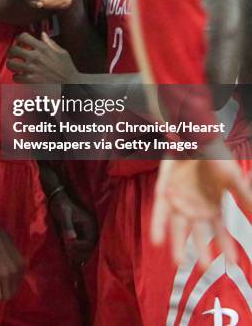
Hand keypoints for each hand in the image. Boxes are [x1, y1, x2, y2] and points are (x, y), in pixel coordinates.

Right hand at [0, 228, 24, 301]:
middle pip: (12, 292)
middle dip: (3, 294)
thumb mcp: (12, 249)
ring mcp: (5, 276)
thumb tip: (9, 269)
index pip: (17, 284)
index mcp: (21, 265)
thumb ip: (13, 262)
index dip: (8, 287)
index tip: (0, 286)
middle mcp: (16, 273)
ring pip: (3, 296)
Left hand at [7, 32, 78, 83]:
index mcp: (43, 48)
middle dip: (11, 53)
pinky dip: (16, 77)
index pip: (23, 36)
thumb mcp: (62, 52)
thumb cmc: (67, 68)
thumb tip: (42, 34)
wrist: (70, 85)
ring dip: (11, 65)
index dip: (19, 39)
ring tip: (15, 67)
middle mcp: (36, 56)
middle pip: (13, 50)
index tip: (20, 44)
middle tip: (13, 56)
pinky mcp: (31, 81)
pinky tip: (21, 77)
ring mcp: (32, 69)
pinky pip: (15, 77)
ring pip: (11, 64)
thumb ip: (50, 43)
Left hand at [49, 191, 97, 263]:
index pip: (90, 242)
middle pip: (91, 249)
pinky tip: (70, 257)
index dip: (80, 246)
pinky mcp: (83, 237)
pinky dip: (78, 254)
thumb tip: (71, 239)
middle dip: (80, 253)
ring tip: (68, 254)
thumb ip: (67, 225)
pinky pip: (83, 249)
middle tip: (68, 251)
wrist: (59, 200)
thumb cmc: (62, 205)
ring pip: (88, 251)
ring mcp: (88, 234)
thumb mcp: (64, 213)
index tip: (68, 244)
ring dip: (79, 255)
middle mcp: (92, 230)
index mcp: (90, 224)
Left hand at [152, 141, 251, 268]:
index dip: (226, 245)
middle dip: (200, 249)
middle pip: (197, 232)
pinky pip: (160, 210)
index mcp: (212, 204)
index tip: (234, 264)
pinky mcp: (163, 189)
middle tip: (203, 267)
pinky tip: (156, 239)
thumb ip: (244, 197)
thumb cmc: (214, 154)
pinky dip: (158, 224)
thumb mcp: (233, 176)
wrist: (193, 133)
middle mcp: (195, 205)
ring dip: (176, 242)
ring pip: (177, 225)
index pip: (220, 230)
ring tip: (178, 261)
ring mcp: (178, 198)